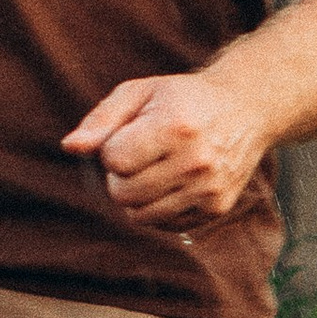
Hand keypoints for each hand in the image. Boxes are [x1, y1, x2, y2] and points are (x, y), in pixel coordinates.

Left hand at [62, 66, 272, 226]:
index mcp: (175, 127)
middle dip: (120, 176)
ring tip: (153, 169)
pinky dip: (158, 207)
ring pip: (140, 216)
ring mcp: (208, 189)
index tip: (129, 135)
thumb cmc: (182, 99)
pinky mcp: (216, 208)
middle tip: (138, 155)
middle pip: (123, 193)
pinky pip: (165, 224)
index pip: (114, 160)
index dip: (111, 149)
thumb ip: (101, 119)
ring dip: (136, 196)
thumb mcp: (141, 92)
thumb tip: (70, 147)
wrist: (245, 109)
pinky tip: (170, 182)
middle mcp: (196, 161)